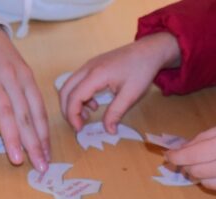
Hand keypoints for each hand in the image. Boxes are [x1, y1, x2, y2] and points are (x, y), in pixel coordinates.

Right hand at [0, 26, 49, 170]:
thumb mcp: (18, 71)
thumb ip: (25, 96)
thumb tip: (34, 129)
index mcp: (27, 79)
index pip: (39, 111)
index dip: (44, 136)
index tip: (47, 157)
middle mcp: (12, 80)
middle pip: (25, 115)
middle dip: (33, 143)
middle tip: (39, 165)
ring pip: (4, 112)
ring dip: (12, 137)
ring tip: (17, 159)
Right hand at [59, 32, 179, 132]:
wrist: (150, 50)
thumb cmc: (141, 69)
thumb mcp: (131, 94)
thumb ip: (116, 113)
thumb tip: (108, 131)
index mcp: (96, 74)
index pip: (74, 97)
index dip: (72, 115)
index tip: (79, 129)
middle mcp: (88, 68)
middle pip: (65, 90)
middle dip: (67, 110)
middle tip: (77, 125)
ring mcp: (89, 65)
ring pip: (69, 86)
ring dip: (72, 103)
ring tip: (87, 116)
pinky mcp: (92, 66)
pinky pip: (77, 82)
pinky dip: (79, 96)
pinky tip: (94, 105)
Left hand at [167, 119, 215, 196]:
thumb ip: (204, 137)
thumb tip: (179, 149)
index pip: (191, 156)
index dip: (175, 157)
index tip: (167, 156)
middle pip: (194, 171)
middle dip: (186, 165)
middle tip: (188, 158)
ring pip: (204, 183)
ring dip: (200, 174)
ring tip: (212, 162)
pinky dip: (215, 181)